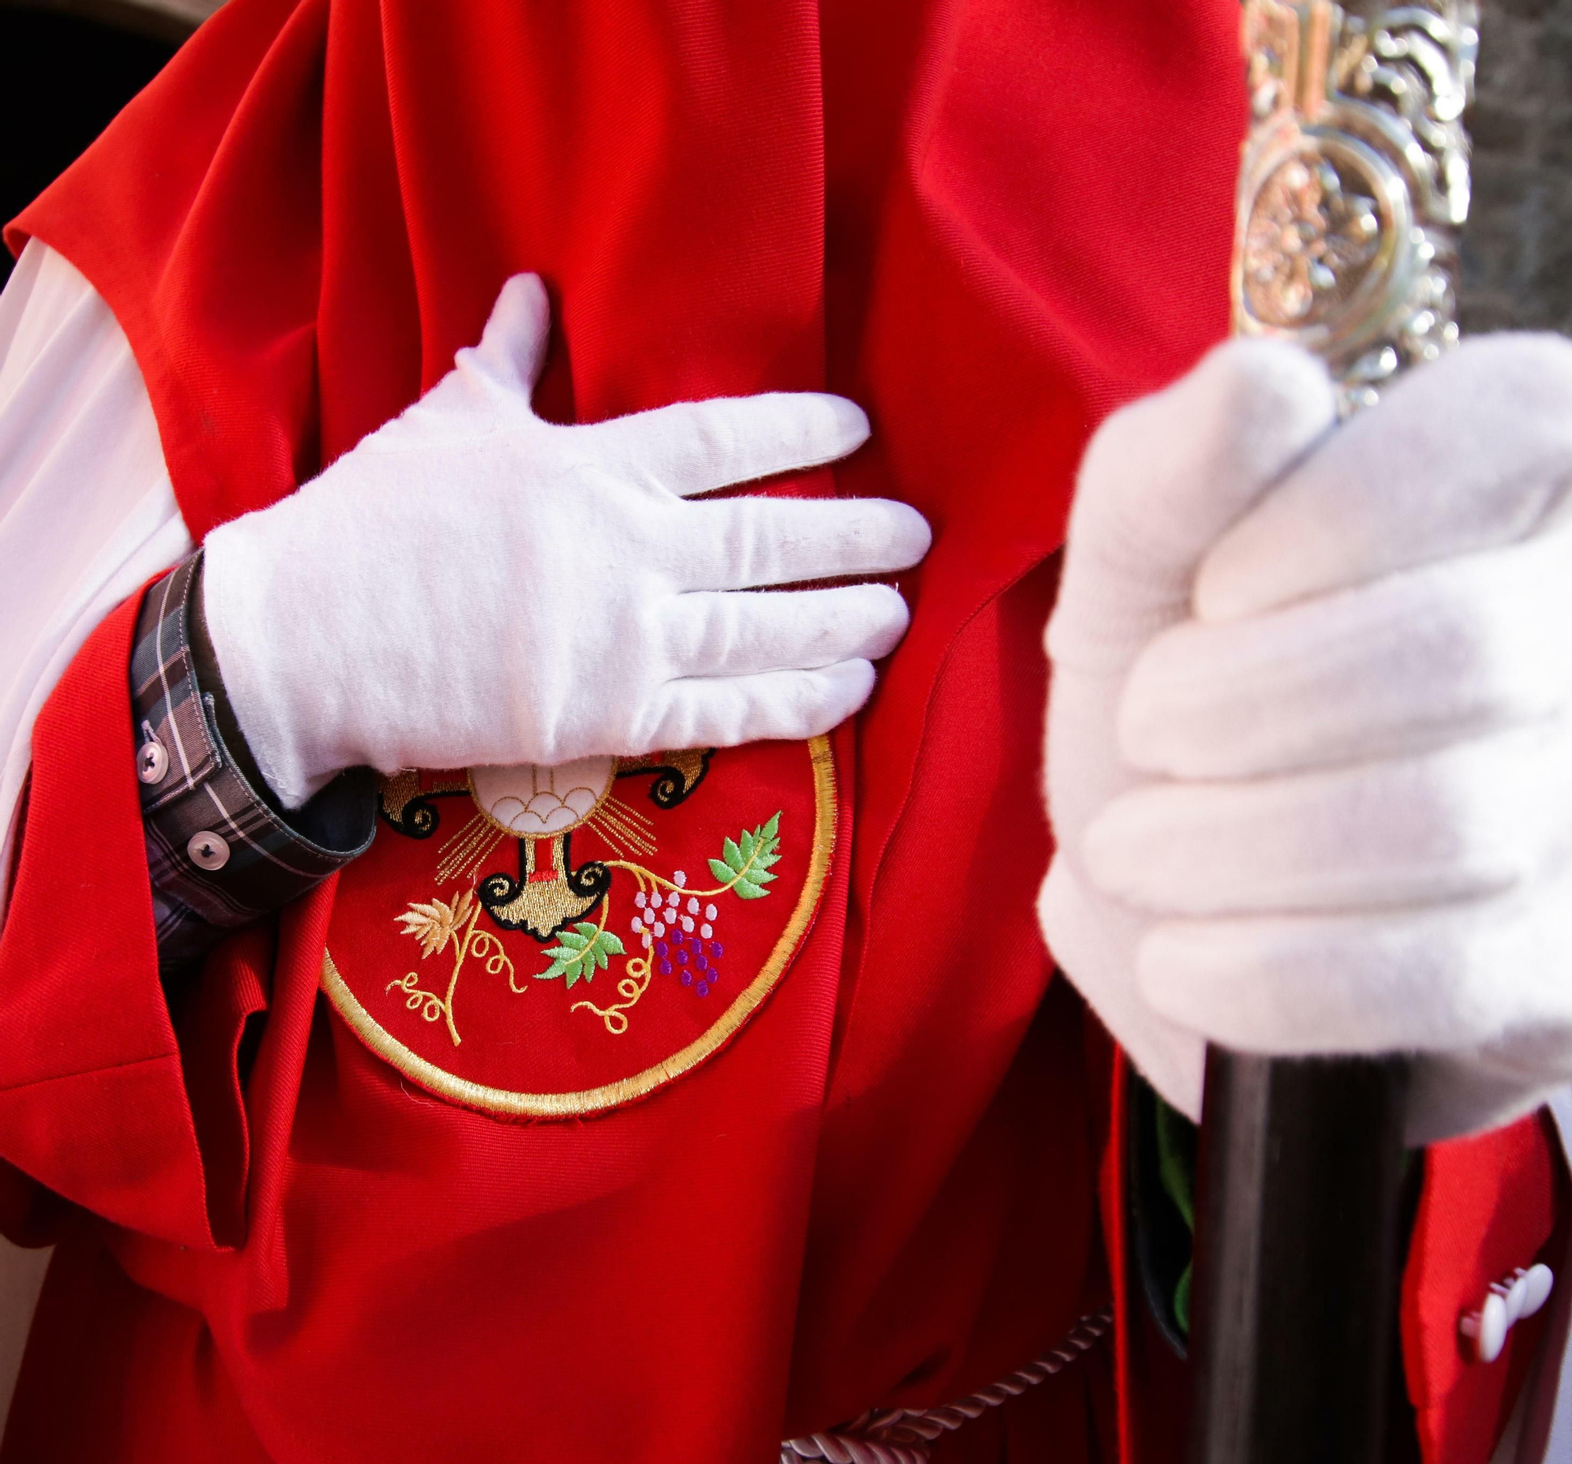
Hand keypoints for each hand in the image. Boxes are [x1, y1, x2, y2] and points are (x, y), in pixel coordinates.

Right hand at [202, 274, 930, 806]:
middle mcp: (628, 546)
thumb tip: (529, 293)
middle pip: (774, 538)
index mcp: (591, 465)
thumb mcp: (444, 423)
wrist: (309, 641)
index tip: (856, 430)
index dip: (803, 430)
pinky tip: (852, 690)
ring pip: (770, 628)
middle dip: (858, 536)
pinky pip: (733, 711)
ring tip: (900, 613)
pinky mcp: (613, 717)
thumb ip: (507, 362)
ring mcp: (626, 636)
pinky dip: (801, 703)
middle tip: (916, 534)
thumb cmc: (372, 525)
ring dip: (848, 622)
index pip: (726, 437)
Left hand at [1039, 334, 1571, 1142]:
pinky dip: (1259, 974)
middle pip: (1464, 649)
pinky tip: (1187, 958)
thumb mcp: (1136, 578)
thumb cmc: (1179, 711)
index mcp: (1535, 473)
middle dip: (1231, 708)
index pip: (1506, 431)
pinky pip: (1436, 975)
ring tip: (1141, 849)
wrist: (1193, 907)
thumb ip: (1167, 478)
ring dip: (1220, 849)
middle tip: (1147, 738)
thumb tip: (1263, 385)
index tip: (1210, 600)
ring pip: (1447, 820)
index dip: (1319, 527)